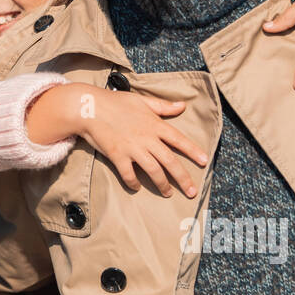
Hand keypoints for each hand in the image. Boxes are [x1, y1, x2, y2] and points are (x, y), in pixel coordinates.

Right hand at [31, 83, 207, 197]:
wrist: (89, 107)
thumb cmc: (115, 102)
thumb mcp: (142, 100)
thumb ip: (163, 106)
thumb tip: (183, 105)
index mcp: (155, 124)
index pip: (179, 140)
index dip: (193, 151)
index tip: (204, 162)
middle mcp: (147, 138)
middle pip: (170, 161)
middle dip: (183, 178)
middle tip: (191, 191)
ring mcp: (132, 148)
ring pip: (153, 171)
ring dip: (162, 184)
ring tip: (168, 193)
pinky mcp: (118, 156)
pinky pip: (129, 174)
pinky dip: (134, 183)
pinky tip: (137, 187)